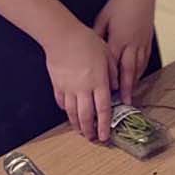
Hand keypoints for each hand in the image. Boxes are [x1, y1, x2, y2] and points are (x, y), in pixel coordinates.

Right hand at [43, 20, 113, 141]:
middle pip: (86, 116)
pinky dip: (65, 110)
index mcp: (98, 82)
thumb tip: (116, 86)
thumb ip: (113, 72)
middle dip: (90, 130)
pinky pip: (61, 102)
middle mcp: (83, 89)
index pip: (103, 109)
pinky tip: (69, 113)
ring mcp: (69, 88)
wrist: (63, 36)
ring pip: (72, 113)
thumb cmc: (87, 42)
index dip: (105, 125)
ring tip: (81, 131)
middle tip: (93, 138)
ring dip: (77, 124)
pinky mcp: (57, 85)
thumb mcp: (107, 55)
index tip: (106, 135)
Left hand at [93, 0, 156, 106]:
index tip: (108, 94)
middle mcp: (131, 45)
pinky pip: (144, 60)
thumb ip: (97, 36)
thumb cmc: (119, 4)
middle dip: (126, 89)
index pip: (113, 66)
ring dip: (134, 82)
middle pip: (128, 72)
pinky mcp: (147, 40)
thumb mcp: (103, 19)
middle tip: (125, 103)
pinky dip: (140, 71)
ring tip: (131, 95)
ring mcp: (141, 43)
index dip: (111, 82)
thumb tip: (90, 50)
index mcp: (118, 40)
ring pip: (138, 67)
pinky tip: (137, 78)